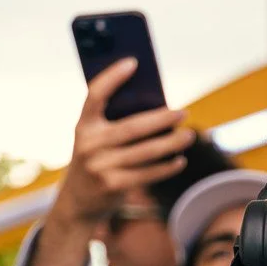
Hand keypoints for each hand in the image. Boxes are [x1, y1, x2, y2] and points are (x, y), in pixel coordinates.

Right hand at [51, 57, 193, 233]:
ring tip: (189, 135)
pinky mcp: (112, 186)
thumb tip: (158, 108)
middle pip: (132, 126)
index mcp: (83, 126)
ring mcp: (100, 167)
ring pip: (145, 151)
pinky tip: (180, 160)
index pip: (95, 95)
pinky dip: (166, 167)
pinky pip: (147, 174)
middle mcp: (88, 145)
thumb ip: (114, 124)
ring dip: (171, 143)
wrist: (77, 202)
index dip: (112, 77)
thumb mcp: (95, 140)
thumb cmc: (95, 161)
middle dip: (162, 118)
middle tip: (183, 112)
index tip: (133, 62)